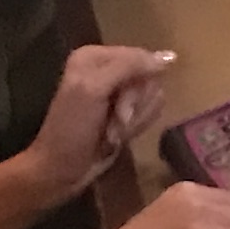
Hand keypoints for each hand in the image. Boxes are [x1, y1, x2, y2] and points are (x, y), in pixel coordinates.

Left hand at [26, 45, 174, 201]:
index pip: (142, 59)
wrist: (59, 171)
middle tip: (114, 123)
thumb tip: (170, 57)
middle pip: (149, 78)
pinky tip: (117, 139)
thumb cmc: (71, 130)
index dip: (137, 87)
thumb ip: (129, 66)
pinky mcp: (126, 113)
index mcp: (96, 56)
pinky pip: (150, 112)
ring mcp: (118, 93)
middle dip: (134, 107)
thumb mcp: (93, 90)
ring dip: (134, 121)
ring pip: (153, 97)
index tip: (119, 110)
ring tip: (111, 135)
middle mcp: (108, 69)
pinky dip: (136, 128)